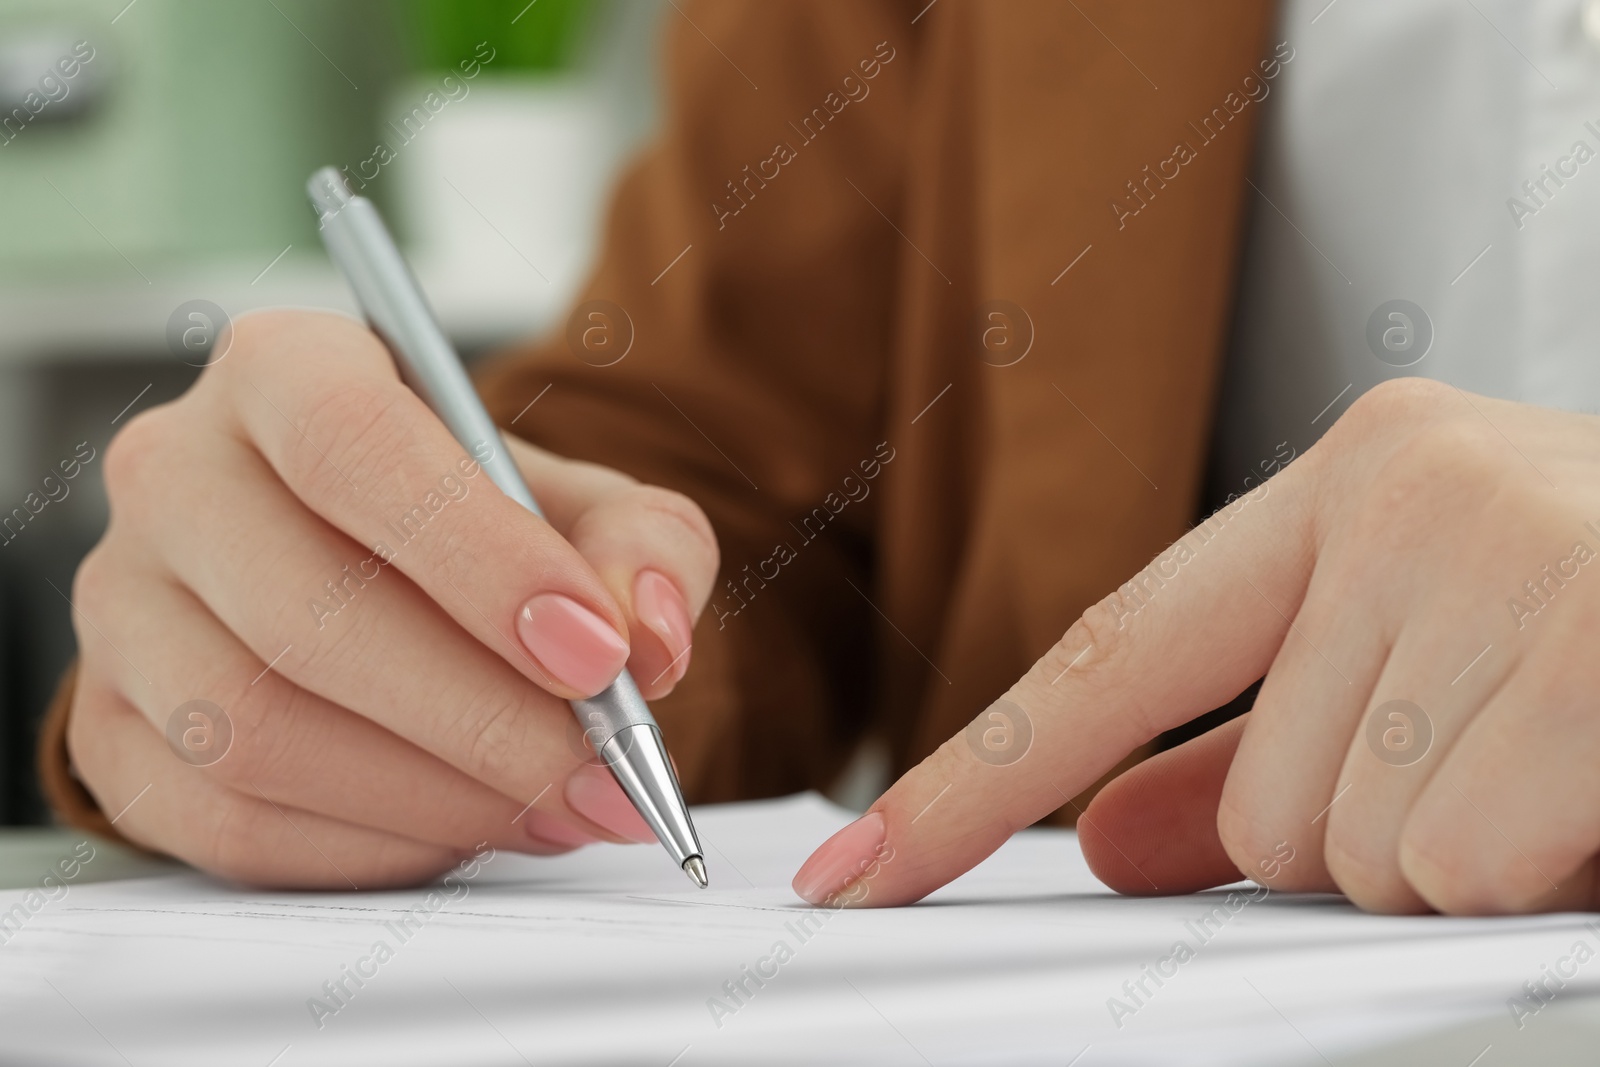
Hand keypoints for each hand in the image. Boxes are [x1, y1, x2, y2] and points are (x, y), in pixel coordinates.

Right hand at [69, 310, 717, 887]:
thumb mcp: (583, 507)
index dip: (480, 558)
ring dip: (437, 795)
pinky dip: (374, 846)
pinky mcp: (111, 729)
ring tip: (557, 806)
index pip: (352, 444)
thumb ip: (644, 547)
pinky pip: (230, 823)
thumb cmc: (475, 531)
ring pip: (257, 731)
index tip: (597, 651)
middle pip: (305, 613)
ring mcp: (125, 608)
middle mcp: (176, 475)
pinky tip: (468, 828)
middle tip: (603, 771)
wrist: (374, 580)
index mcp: (284, 372)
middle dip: (483, 718)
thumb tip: (649, 635)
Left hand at [793, 378, 1599, 914]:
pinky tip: (1598, 784)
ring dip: (1460, 858)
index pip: (1106, 657)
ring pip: (1357, 853)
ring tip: (1566, 761)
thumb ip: (1258, 736)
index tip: (859, 871)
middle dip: (1365, 839)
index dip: (970, 780)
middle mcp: (1419, 494)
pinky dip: (1535, 868)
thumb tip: (1104, 842)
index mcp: (1356, 479)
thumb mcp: (1436, 645)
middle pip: (1256, 803)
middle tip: (1507, 762)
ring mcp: (1518, 561)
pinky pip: (1466, 863)